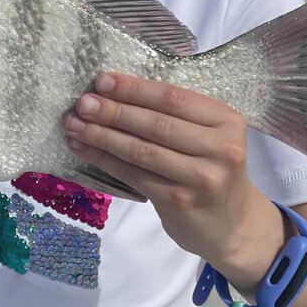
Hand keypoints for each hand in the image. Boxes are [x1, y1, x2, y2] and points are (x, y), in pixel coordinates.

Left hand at [63, 73, 284, 281]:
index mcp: (226, 121)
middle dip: (113, 111)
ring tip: (74, 124)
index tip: (102, 80)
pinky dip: (104, 160)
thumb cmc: (211, 169)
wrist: (232, 225)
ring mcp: (201, 178)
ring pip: (141, 150)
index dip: (134, 89)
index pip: (173, 98)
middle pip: (155, 124)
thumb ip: (174, 116)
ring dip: (102, 135)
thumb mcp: (208, 136)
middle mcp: (220, 148)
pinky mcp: (179, 202)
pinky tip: (83, 148)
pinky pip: (133, 175)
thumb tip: (112, 92)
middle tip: (82, 103)